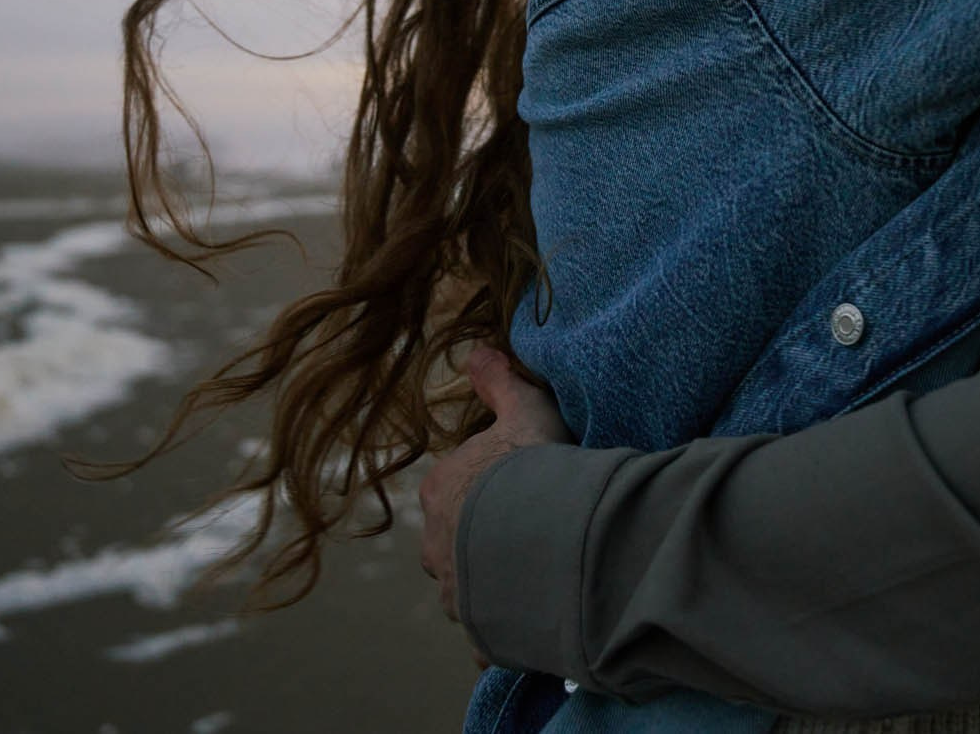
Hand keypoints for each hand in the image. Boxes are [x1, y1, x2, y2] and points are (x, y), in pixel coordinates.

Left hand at [418, 347, 572, 657]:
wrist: (544, 535)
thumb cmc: (532, 469)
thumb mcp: (524, 412)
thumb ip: (500, 382)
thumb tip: (477, 350)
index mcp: (439, 491)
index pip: (458, 489)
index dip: (491, 489)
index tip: (525, 489)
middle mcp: (434, 544)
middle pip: (456, 541)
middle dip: (483, 541)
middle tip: (530, 534)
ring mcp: (454, 590)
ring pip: (468, 587)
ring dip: (492, 584)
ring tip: (535, 578)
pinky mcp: (477, 627)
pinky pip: (488, 630)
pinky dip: (504, 627)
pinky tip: (531, 620)